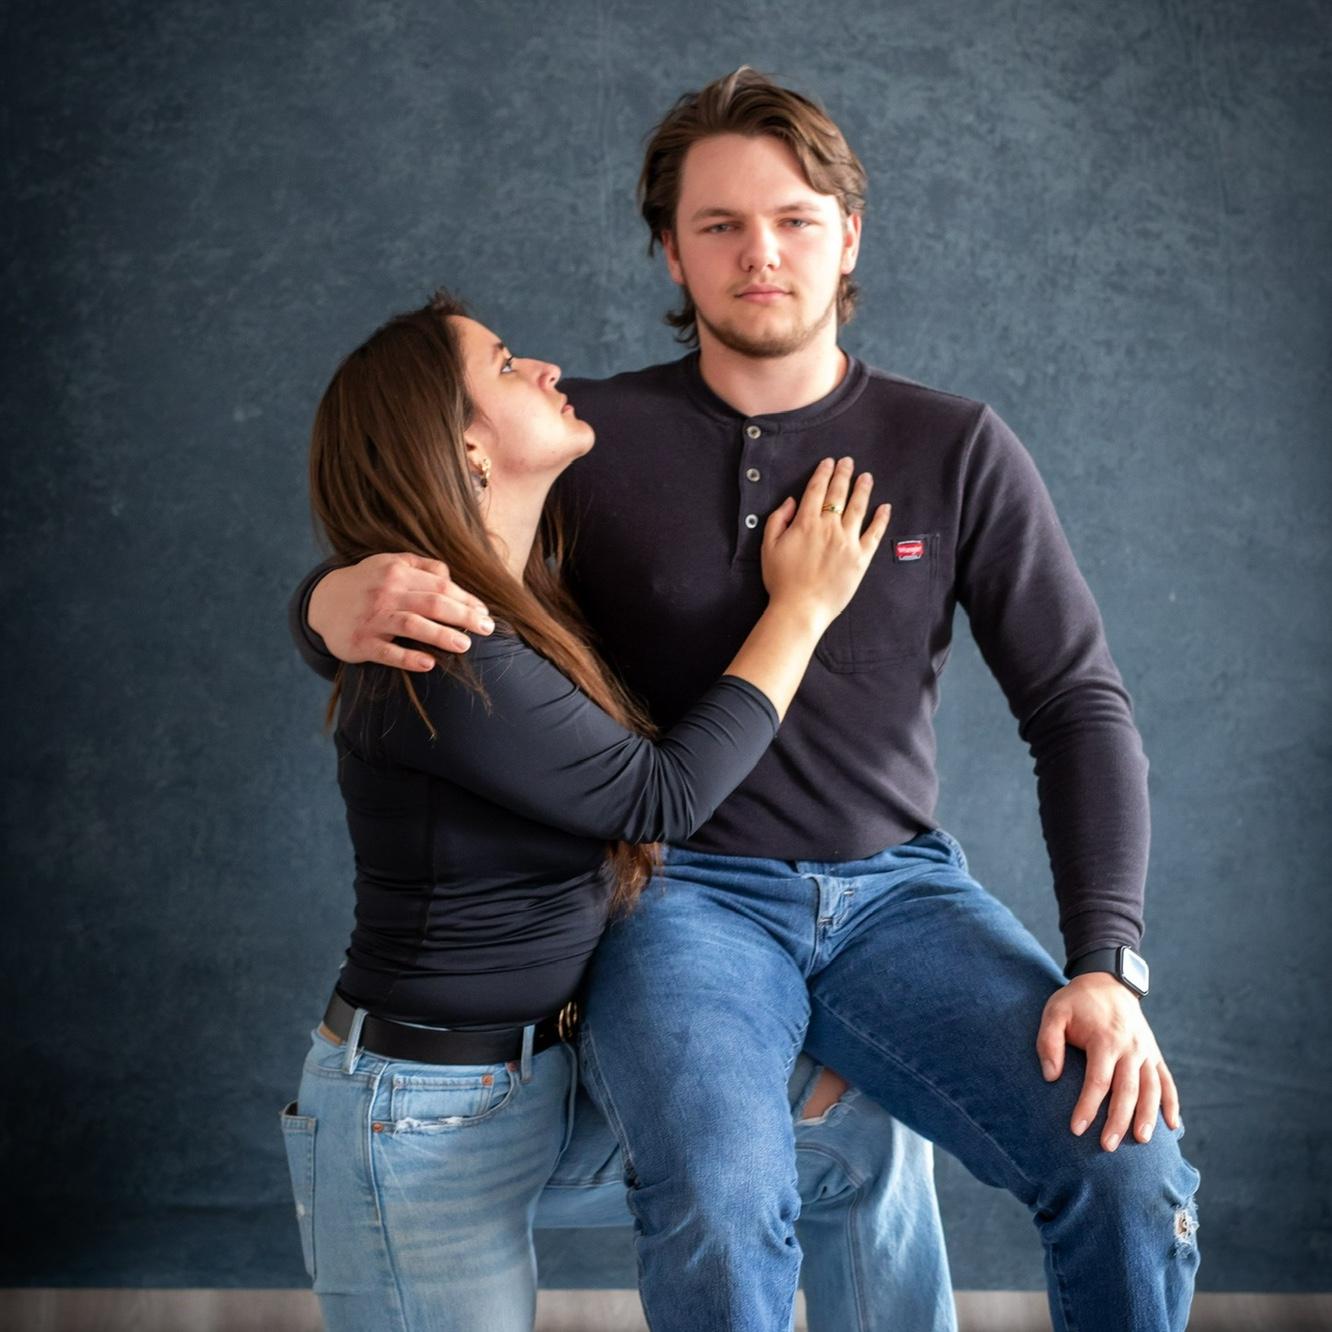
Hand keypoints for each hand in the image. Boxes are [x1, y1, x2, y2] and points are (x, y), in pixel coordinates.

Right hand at [308, 553, 494, 670]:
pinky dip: (408, 658)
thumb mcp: (390, 564)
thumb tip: (451, 576)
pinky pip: (387, 652)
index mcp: (397, 573)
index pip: (440, 586)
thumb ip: (422, 566)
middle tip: (486, 628)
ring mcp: (372, 619)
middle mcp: (385, 594)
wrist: (322, 602)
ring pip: (412, 625)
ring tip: (465, 645)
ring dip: (441, 635)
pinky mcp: (360, 643)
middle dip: (463, 615)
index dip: (465, 599)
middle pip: (432, 603)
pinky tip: (428, 664)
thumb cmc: (368, 582)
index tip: (484, 612)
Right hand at [761, 456, 890, 627]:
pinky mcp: (861, 558)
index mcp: (806, 523)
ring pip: (858, 508)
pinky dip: (881, 519)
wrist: (801, 608)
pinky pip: (874, 533)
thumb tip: (791, 501)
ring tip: (866, 477)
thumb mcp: (768, 547)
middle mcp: (829, 527)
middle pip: (838, 494)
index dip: (823, 473)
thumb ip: (778, 520)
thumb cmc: (781, 580)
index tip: (829, 462)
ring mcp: (848, 541)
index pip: (816, 490)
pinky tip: (885, 508)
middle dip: (843, 474)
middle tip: (848, 462)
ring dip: (863, 489)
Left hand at [1036, 972, 1181, 1150]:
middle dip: (1118, 1121)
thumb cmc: (1076, 1001)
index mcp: (1105, 1039)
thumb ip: (1048, 1042)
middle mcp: (1130, 1048)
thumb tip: (1051, 1076)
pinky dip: (1172, 1104)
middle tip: (1108, 1146)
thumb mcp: (1054, 1012)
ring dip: (1148, 1117)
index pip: (1098, 1081)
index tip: (1076, 1129)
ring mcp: (1146, 1052)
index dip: (1087, 1107)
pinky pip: (1167, 1082)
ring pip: (1152, 1090)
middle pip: (1127, 1091)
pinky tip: (1173, 1126)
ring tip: (1141, 1141)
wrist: (1108, 981)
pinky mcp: (1154, 1054)